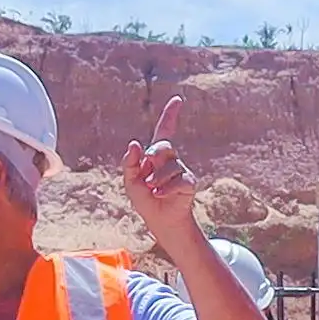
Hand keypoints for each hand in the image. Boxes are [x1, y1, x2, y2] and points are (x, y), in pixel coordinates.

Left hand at [121, 96, 202, 252]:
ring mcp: (181, 170)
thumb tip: (134, 144)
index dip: (171, 115)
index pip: (165, 130)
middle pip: (163, 146)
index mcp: (156, 155)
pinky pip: (177, 180)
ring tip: (154, 191)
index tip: (177, 100)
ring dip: (156, 180)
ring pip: (168, 167)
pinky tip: (160, 195)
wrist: (160, 220)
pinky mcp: (189, 182)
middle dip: (153, 156)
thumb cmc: (144, 200)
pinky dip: (165, 189)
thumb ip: (129, 163)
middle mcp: (171, 159)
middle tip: (148, 170)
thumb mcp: (131, 182)